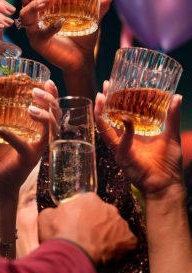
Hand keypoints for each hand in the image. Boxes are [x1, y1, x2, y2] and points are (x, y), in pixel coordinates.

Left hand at [0, 80, 58, 197]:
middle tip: (36, 92)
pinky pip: (25, 147)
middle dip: (50, 100)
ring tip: (30, 108)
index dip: (52, 95)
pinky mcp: (29, 159)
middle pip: (55, 115)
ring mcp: (37, 148)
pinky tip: (2, 130)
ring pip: (50, 129)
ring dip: (42, 116)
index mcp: (36, 128)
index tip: (47, 81)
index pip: (50, 109)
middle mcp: (41, 137)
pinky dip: (13, 137)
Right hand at [19, 0, 110, 72]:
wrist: (82, 58)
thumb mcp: (91, 16)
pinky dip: (49, 27)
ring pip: (25, 15)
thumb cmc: (83, 37)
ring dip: (35, 5)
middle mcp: (36, 19)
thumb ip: (99, 5)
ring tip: (47, 1)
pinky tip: (61, 23)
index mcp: (44, 9)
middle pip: (25, 0)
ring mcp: (35, 32)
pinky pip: (39, 34)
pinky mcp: (39, 44)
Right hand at [38, 192, 136, 263]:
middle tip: (87, 236)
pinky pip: (127, 243)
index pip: (89, 203)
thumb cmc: (58, 233)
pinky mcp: (128, 240)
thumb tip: (54, 213)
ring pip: (116, 227)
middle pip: (104, 214)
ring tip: (98, 248)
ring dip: (109, 235)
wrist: (70, 254)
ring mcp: (120, 223)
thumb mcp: (46, 216)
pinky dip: (120, 248)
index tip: (78, 224)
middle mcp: (108, 207)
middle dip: (97, 223)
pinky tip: (110, 255)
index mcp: (89, 199)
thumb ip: (54, 211)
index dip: (83, 214)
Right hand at [94, 81, 183, 197]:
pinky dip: (124, 130)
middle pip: (108, 118)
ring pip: (105, 128)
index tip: (114, 85)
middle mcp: (122, 139)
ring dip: (101, 113)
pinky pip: (120, 141)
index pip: (119, 114)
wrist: (166, 183)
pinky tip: (126, 119)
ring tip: (101, 98)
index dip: (115, 101)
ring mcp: (119, 148)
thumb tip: (176, 96)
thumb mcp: (171, 135)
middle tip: (105, 86)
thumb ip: (171, 117)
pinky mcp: (121, 156)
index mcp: (132, 134)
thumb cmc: (168, 162)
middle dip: (104, 103)